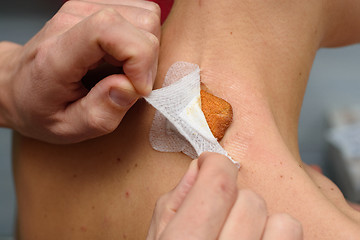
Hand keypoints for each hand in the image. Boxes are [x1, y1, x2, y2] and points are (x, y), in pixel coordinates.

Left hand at [0, 0, 159, 142]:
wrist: (18, 85)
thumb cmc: (40, 109)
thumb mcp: (68, 128)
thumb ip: (102, 113)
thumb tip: (132, 87)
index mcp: (58, 54)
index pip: (109, 29)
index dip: (139, 57)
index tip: (139, 88)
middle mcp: (71, 20)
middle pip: (141, 22)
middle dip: (147, 60)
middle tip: (131, 85)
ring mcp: (84, 9)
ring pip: (146, 17)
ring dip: (145, 50)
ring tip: (126, 71)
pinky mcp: (95, 7)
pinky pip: (140, 15)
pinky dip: (140, 40)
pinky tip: (123, 58)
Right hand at [147, 153, 302, 239]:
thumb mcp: (158, 237)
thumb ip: (175, 200)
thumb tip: (200, 166)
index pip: (218, 181)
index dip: (216, 164)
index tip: (213, 166)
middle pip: (251, 199)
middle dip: (237, 197)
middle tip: (224, 211)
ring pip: (284, 223)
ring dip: (265, 221)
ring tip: (246, 232)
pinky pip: (294, 238)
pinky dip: (280, 236)